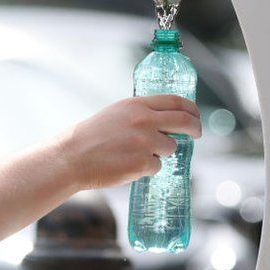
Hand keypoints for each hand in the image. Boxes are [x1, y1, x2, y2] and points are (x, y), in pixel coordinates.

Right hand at [55, 95, 201, 190]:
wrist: (72, 157)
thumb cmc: (92, 137)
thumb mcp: (116, 114)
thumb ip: (140, 113)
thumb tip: (165, 119)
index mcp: (137, 105)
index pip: (175, 101)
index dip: (191, 108)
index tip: (195, 115)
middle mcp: (144, 120)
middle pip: (184, 121)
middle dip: (195, 128)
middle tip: (197, 134)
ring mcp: (145, 142)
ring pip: (170, 147)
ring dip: (160, 152)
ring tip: (134, 154)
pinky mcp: (143, 163)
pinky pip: (157, 166)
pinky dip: (147, 168)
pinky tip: (127, 165)